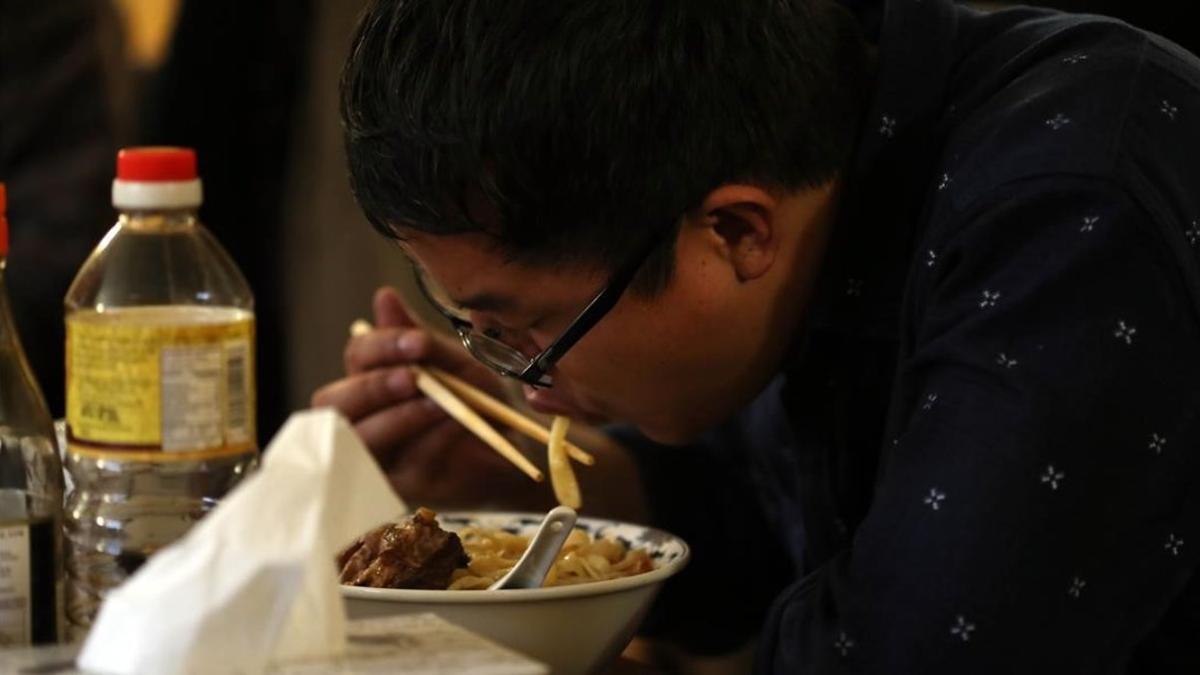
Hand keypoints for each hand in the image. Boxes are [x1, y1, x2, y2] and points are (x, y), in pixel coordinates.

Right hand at [311, 287, 543, 508]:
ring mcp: (376, 456)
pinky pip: (398, 464)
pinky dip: (426, 442)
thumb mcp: (458, 365)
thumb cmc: (480, 405)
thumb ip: (420, 339)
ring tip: (440, 404)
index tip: (417, 342)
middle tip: (414, 377)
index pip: (356, 356)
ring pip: (360, 438)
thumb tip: (383, 297)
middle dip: (373, 386)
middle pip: (332, 402)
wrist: (515, 453)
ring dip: (400, 416)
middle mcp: (364, 418)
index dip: (380, 346)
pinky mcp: (396, 488)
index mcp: (375, 380)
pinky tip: (452, 427)